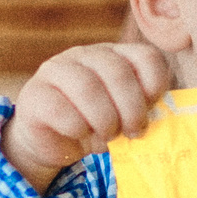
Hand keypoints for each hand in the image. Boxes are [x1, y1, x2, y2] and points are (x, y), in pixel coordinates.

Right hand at [0, 42, 172, 191]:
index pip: (145, 56)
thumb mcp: (124, 116)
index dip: (155, 84)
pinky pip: (61, 109)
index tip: (152, 110)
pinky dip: (78, 129)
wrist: (53, 142)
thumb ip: (142, 110)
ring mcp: (57, 70)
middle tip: (133, 132)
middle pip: (117, 71)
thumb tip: (162, 119)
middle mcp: (86, 55)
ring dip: (105, 119)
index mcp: (115, 55)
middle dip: (131, 108)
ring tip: (108, 136)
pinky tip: (80, 136)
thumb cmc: (96, 126)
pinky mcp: (35, 94)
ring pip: (88, 88)